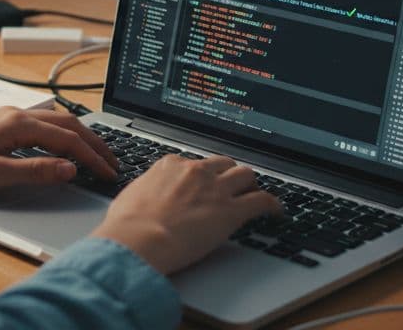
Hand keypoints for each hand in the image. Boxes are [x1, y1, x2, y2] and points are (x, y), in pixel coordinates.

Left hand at [0, 107, 118, 192]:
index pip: (68, 139)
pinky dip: (60, 135)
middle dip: (93, 142)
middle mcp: (16, 114)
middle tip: (112, 161)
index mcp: (19, 123)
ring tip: (95, 153)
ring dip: (78, 137)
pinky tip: (60, 147)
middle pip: (67, 124)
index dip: (92, 157)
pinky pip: (41, 124)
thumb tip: (69, 169)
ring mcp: (7, 117)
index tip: (109, 172)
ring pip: (55, 121)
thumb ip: (34, 171)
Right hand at [90, 155, 282, 274]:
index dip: (200, 175)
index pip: (193, 163)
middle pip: (223, 163)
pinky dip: (272, 204)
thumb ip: (146, 191)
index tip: (202, 183)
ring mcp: (216, 189)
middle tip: (231, 185)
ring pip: (245, 174)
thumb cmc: (127, 224)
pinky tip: (275, 210)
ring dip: (250, 183)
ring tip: (253, 192)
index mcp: (170, 165)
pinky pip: (261, 201)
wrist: (138, 239)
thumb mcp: (131, 196)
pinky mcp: (231, 211)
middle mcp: (195, 171)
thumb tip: (145, 197)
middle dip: (228, 173)